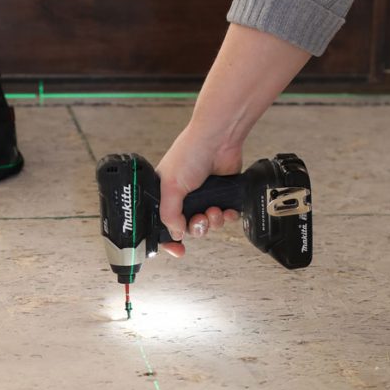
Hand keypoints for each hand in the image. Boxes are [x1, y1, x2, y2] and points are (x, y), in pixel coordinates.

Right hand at [156, 125, 243, 258]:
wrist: (219, 139)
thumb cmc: (190, 153)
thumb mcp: (170, 186)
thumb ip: (169, 214)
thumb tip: (175, 233)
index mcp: (165, 195)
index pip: (163, 225)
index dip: (168, 240)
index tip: (177, 250)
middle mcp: (183, 197)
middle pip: (188, 228)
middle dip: (196, 228)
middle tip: (199, 219)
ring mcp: (203, 197)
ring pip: (207, 224)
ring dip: (212, 222)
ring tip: (214, 210)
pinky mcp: (222, 195)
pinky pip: (224, 217)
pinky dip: (226, 217)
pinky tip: (226, 210)